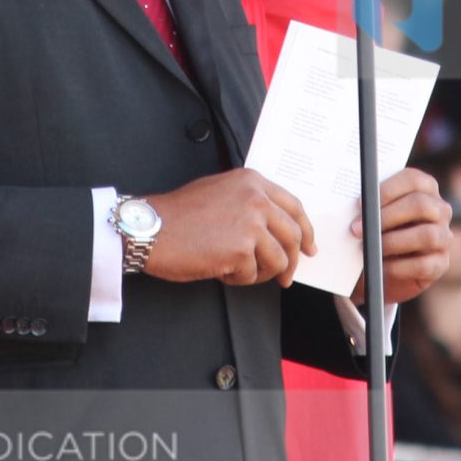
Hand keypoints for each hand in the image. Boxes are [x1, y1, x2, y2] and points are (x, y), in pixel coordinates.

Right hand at [141, 170, 315, 286]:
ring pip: (278, 260)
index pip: (294, 207)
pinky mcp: (242, 249)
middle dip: (292, 261)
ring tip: (236, 270)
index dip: (306, 230)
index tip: (309, 248)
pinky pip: (253, 274)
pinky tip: (219, 270)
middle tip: (286, 278)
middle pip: (293, 236)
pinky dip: (238, 278)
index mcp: (252, 181)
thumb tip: (275, 230)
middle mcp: (256, 198)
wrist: (151, 229)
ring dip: (260, 272)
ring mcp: (251, 223)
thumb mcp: (219, 191)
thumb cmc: (178, 214)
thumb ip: (249, 202)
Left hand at [347, 168, 452, 306]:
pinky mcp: (440, 263)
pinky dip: (398, 266)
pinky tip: (380, 266)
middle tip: (357, 228)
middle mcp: (440, 210)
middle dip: (386, 217)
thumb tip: (352, 204)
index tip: (360, 203)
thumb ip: (369, 204)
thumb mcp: (372, 213)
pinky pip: (424, 265)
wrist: (381, 265)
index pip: (413, 179)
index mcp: (425, 188)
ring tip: (370, 248)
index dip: (386, 190)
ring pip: (427, 235)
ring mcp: (444, 237)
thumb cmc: (375, 230)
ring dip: (393, 242)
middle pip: (420, 205)